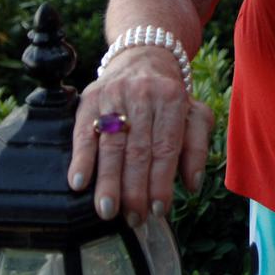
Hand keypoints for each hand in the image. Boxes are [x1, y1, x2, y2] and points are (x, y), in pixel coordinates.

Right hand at [68, 47, 214, 226]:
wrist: (143, 56)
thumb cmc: (170, 97)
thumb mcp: (193, 114)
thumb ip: (197, 148)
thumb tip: (192, 184)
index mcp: (172, 99)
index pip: (166, 147)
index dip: (161, 182)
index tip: (158, 210)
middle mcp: (143, 95)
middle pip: (138, 150)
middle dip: (134, 189)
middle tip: (132, 218)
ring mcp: (114, 95)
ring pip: (111, 144)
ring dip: (108, 181)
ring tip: (107, 210)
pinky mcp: (90, 98)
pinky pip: (84, 131)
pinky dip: (81, 158)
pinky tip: (78, 182)